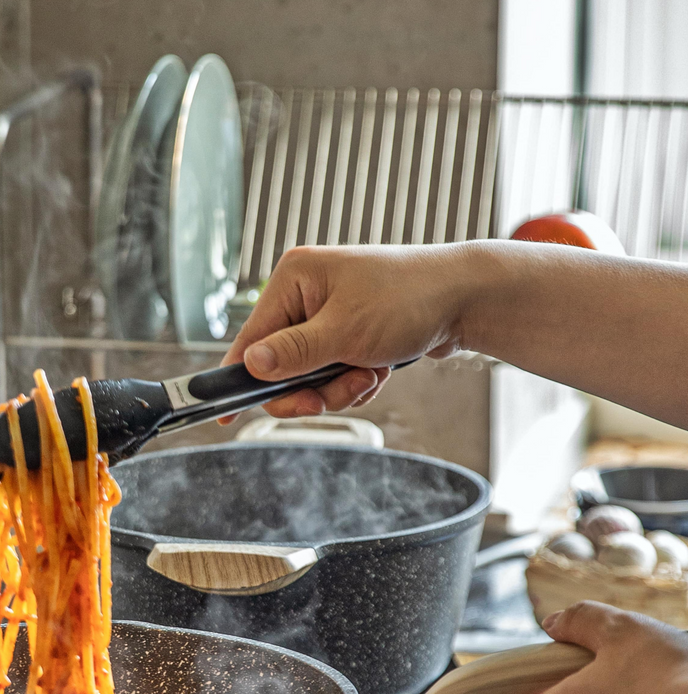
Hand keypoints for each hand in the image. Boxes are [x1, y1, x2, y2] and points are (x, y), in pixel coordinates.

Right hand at [220, 243, 477, 417]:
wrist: (469, 299)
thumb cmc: (410, 300)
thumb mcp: (345, 331)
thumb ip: (293, 353)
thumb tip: (250, 366)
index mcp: (294, 278)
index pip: (250, 338)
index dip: (240, 378)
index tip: (225, 415)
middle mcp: (306, 294)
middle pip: (279, 366)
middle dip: (310, 388)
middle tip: (333, 392)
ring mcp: (328, 316)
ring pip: (309, 378)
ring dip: (338, 388)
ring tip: (369, 374)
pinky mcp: (349, 335)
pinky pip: (333, 376)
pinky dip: (354, 383)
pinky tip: (378, 371)